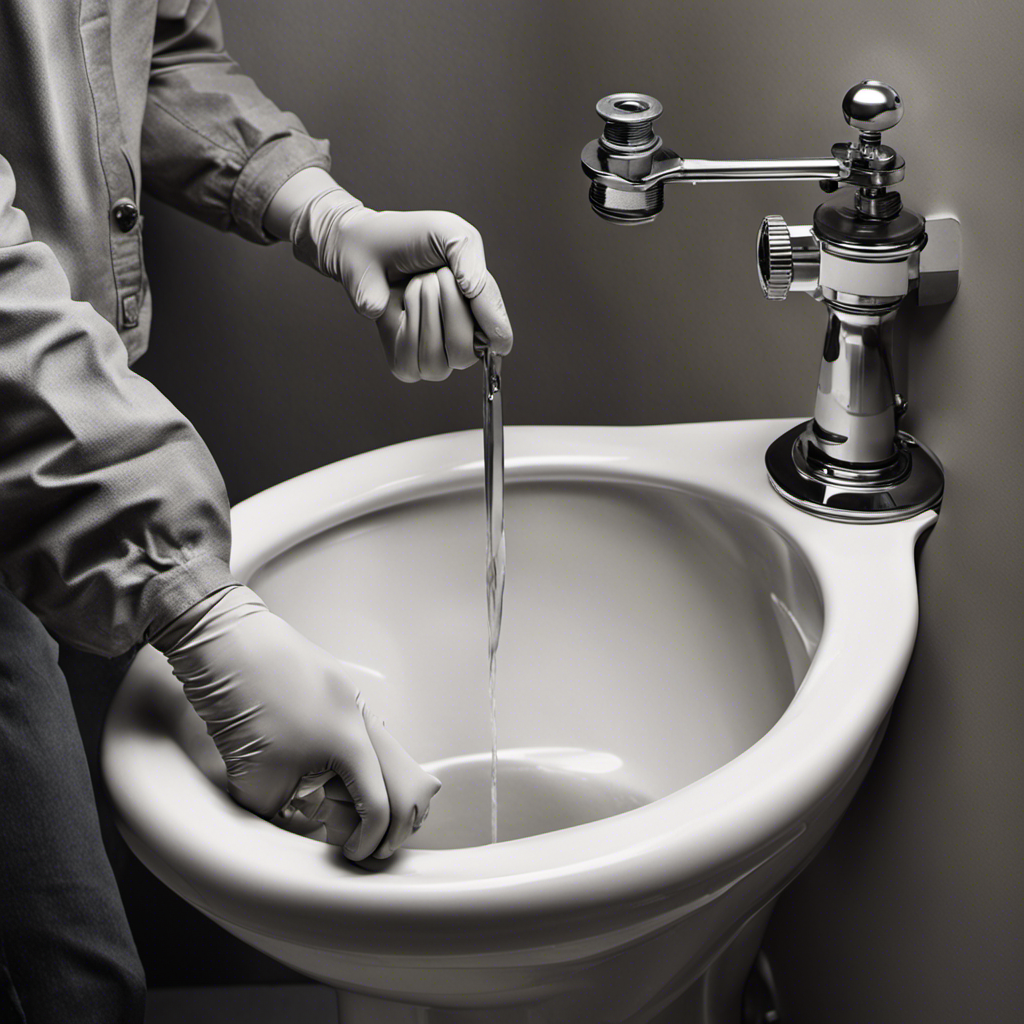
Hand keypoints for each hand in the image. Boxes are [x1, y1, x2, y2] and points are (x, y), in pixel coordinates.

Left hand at [150, 585, 440, 860]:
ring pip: (381, 751)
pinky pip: (357, 729)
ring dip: (371, 784)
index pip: (381, 805)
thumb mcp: (256, 783)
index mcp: (353, 744)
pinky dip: (351, 757)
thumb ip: (285, 817)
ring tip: (341, 802)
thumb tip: (301, 830)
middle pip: (404, 777)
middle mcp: (360, 717)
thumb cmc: (241, 701)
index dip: (371, 840)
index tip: (354, 854)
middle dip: (393, 817)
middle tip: (370, 838)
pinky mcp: (331, 683)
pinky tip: (320, 766)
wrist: (225, 640)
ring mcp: (348, 695)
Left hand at [277, 173, 511, 380]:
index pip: (496, 335)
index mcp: (478, 312)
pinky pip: (412, 358)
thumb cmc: (410, 239)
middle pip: (467, 351)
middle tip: (435, 275)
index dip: (495, 331)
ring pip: (440, 359)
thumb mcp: (450, 234)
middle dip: (451, 306)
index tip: (497, 338)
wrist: (365, 243)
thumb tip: (474, 291)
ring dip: (426, 311)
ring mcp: (432, 357)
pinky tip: (401, 303)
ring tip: (417, 285)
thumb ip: (471, 260)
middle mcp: (458, 340)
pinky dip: (407, 324)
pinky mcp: (404, 364)